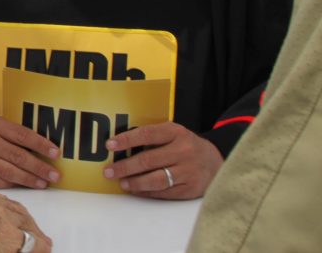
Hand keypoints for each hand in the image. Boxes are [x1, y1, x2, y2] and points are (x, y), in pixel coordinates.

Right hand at [0, 118, 60, 189]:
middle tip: (55, 175)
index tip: (56, 153)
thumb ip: (15, 134)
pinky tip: (24, 186)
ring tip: (43, 183)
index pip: (22, 135)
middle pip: (17, 156)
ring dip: (29, 179)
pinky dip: (12, 185)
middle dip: (39, 167)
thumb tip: (43, 151)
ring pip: (9, 172)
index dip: (40, 145)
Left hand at [104, 121, 222, 198]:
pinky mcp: (191, 188)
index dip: (126, 140)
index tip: (109, 145)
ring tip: (122, 183)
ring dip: (135, 182)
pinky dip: (147, 192)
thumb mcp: (173, 133)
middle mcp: (183, 151)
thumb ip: (152, 137)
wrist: (216, 160)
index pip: (147, 134)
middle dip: (125, 166)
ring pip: (156, 179)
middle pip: (149, 160)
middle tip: (109, 171)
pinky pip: (165, 192)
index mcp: (176, 133)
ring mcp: (188, 171)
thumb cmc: (185, 145)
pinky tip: (136, 190)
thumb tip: (120, 146)